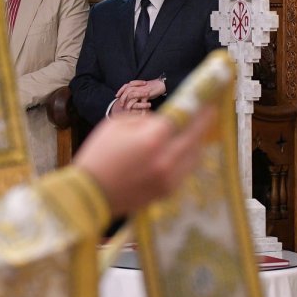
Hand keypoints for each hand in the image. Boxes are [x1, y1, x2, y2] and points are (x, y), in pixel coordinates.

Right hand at [72, 105, 213, 214]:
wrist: (89, 194)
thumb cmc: (98, 155)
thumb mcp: (116, 125)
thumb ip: (144, 120)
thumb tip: (163, 121)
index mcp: (152, 139)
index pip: (185, 119)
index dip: (199, 109)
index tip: (208, 102)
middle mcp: (166, 159)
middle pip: (195, 138)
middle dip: (203, 125)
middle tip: (207, 115)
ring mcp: (169, 178)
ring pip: (194, 157)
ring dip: (196, 143)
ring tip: (192, 134)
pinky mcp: (167, 192)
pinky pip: (185, 171)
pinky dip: (186, 160)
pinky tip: (181, 153)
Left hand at [113, 78, 166, 112]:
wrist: (161, 84)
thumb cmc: (152, 87)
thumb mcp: (142, 87)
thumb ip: (136, 90)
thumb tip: (130, 95)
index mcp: (136, 84)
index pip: (125, 86)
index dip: (120, 90)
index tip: (116, 96)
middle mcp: (138, 86)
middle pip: (127, 91)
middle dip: (123, 98)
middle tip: (121, 105)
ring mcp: (142, 90)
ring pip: (132, 96)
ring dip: (129, 104)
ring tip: (128, 110)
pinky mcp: (147, 94)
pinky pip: (142, 103)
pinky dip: (142, 109)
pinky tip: (141, 115)